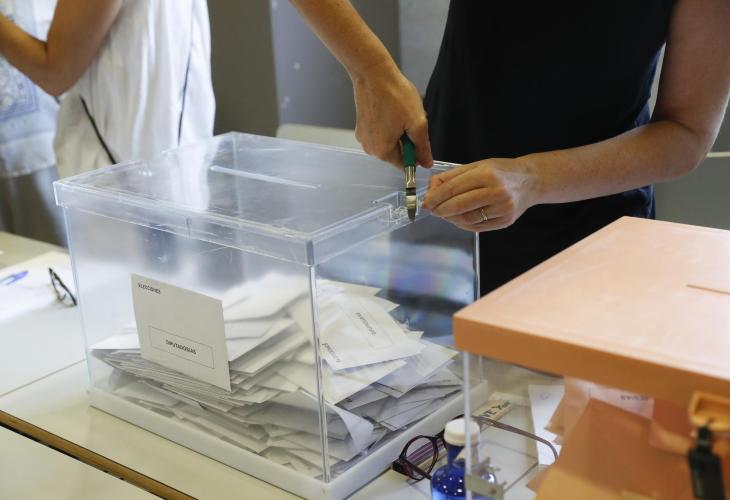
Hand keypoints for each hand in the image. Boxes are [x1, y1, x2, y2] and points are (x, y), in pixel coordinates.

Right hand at [351, 61, 432, 167]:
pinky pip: (380, 132)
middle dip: (406, 140)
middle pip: (396, 153)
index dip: (416, 153)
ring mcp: (364, 137)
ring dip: (398, 131)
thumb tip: (426, 163)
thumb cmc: (394, 95)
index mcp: (383, 151)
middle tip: (409, 120)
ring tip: (399, 112)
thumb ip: (422, 147)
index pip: (405, 165)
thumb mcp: (417, 123)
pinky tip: (390, 109)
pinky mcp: (361, 126)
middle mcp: (370, 148)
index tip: (419, 136)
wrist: (373, 73)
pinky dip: (388, 124)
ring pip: (389, 141)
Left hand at [422, 158, 539, 231]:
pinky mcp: (505, 221)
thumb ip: (452, 176)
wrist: (530, 181)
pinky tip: (457, 219)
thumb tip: (431, 189)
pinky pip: (477, 227)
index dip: (436, 197)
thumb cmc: (501, 171)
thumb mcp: (477, 166)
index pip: (453, 188)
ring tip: (444, 213)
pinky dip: (462, 224)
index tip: (426, 202)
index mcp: (487, 174)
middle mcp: (496, 191)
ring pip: (467, 219)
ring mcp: (502, 208)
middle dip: (440, 209)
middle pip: (459, 205)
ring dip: (450, 218)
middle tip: (431, 210)